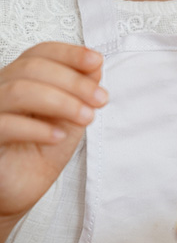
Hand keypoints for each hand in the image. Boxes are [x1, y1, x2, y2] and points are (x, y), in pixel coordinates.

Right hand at [0, 43, 105, 231]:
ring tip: (86, 118)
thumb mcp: (69, 117)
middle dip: (73, 81)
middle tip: (101, 99)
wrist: (20, 189)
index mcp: (19, 78)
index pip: (39, 53)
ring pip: (20, 91)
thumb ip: (79, 91)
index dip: (69, 53)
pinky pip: (5, 125)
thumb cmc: (42, 150)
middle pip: (32, 68)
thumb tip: (95, 65)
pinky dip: (37, 128)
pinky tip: (59, 137)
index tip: (97, 62)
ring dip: (62, 102)